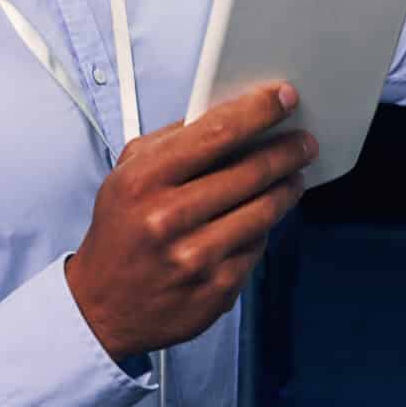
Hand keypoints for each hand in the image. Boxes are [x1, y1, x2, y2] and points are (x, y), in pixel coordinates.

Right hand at [65, 83, 315, 361]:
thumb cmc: (120, 233)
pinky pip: (258, 247)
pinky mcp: (216, 288)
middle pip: (250, 170)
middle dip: (287, 150)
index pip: (217, 132)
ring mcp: (195, 256)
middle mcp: (168, 218)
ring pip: (264, 210)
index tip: (284, 98)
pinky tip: (263, 218)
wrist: (101, 308)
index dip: (259, 111)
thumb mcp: (125, 176)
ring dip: (287, 187)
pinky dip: (265, 228)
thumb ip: (170, 142)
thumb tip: (227, 114)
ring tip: (293, 176)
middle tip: (304, 142)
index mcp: (144, 180)